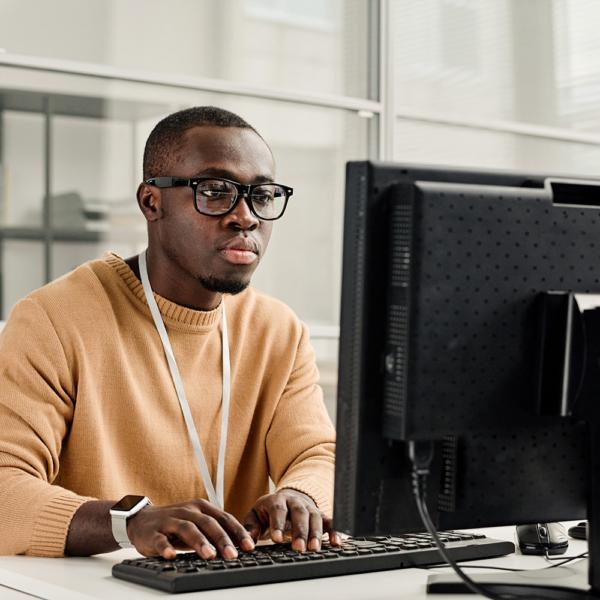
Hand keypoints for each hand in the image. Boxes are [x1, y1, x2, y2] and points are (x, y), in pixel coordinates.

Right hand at [126, 499, 254, 559]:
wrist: (141, 519)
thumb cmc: (175, 523)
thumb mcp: (197, 523)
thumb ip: (214, 531)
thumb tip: (238, 547)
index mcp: (201, 508)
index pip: (224, 518)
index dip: (237, 531)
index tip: (249, 546)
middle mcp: (188, 511)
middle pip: (208, 523)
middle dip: (222, 539)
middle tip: (233, 555)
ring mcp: (170, 521)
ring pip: (187, 529)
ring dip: (199, 542)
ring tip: (209, 555)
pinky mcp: (153, 532)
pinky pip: (160, 540)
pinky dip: (166, 547)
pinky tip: (172, 556)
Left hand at [243, 489, 341, 551]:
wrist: (285, 499)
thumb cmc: (268, 511)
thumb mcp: (255, 515)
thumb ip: (250, 526)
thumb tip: (248, 541)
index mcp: (277, 500)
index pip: (278, 510)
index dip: (277, 524)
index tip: (277, 539)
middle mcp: (295, 502)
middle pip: (299, 513)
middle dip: (299, 530)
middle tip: (298, 548)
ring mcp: (309, 507)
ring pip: (315, 517)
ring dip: (316, 533)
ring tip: (314, 549)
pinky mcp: (320, 514)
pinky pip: (329, 520)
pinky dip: (334, 530)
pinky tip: (336, 542)